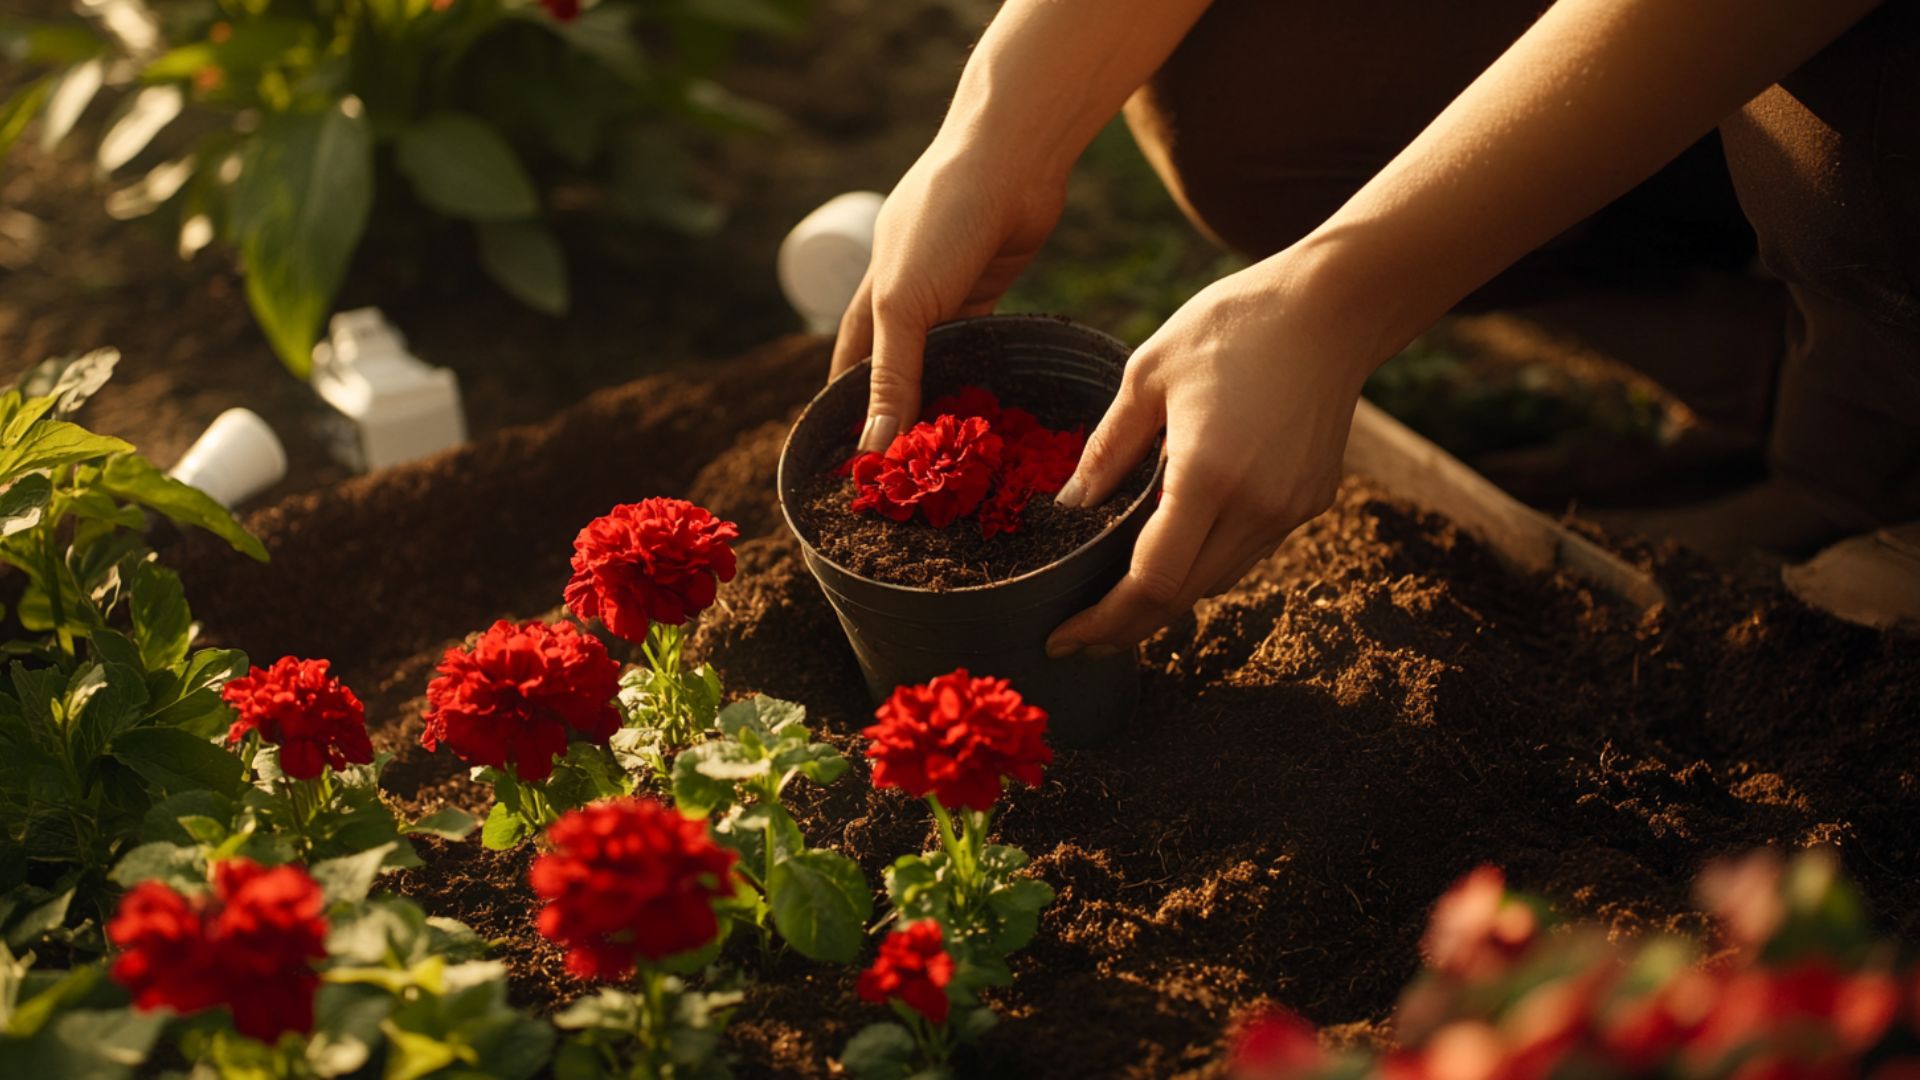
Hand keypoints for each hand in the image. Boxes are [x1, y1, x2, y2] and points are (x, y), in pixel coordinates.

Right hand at [830, 139, 1067, 450]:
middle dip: (898, 417)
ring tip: (951, 456)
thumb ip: (892, 376)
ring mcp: (949, 293)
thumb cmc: (943, 223)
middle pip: (895, 371)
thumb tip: (872, 448)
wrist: (1011, 159)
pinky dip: (981, 370)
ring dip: (945, 399)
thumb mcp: (905, 306)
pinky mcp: (989, 287)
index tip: (854, 468)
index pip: (849, 371)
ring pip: (941, 360)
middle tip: (910, 476)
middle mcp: (905, 298)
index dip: (847, 416)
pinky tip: (989, 405)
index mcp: (870, 299)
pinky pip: (980, 341)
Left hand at [1045, 255, 1372, 657]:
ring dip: (1165, 598)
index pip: (1151, 581)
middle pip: (1182, 598)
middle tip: (1077, 637)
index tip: (1063, 638)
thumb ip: (1107, 450)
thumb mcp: (1148, 374)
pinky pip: (1246, 551)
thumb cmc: (1233, 325)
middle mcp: (1256, 506)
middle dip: (1126, 626)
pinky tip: (1172, 551)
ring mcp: (1289, 510)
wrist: (1333, 307)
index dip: (1104, 621)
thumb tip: (1070, 509)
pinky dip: (1202, 563)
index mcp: (1208, 475)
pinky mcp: (1309, 501)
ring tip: (1114, 600)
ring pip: (1216, 581)